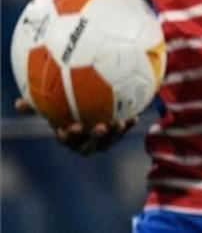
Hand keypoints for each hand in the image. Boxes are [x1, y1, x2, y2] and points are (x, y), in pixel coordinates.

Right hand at [14, 98, 136, 155]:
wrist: (87, 112)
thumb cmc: (65, 108)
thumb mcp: (51, 106)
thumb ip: (37, 105)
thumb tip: (18, 104)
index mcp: (68, 136)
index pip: (66, 139)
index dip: (70, 135)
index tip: (73, 126)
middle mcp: (84, 142)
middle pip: (89, 145)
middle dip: (96, 139)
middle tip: (101, 126)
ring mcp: (101, 141)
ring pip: (109, 142)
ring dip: (116, 134)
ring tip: (121, 122)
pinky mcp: (116, 135)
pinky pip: (123, 132)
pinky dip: (128, 125)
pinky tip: (135, 115)